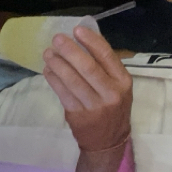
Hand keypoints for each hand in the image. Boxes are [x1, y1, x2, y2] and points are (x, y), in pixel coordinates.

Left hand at [42, 28, 131, 151]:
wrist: (108, 141)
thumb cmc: (113, 107)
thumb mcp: (119, 87)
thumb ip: (104, 67)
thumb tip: (81, 41)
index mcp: (123, 81)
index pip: (107, 56)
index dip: (91, 41)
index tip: (77, 30)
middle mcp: (111, 93)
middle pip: (88, 67)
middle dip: (70, 51)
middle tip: (57, 39)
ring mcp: (94, 106)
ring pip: (73, 80)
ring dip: (58, 64)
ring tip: (48, 53)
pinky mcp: (78, 115)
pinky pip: (63, 93)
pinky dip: (53, 79)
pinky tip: (48, 70)